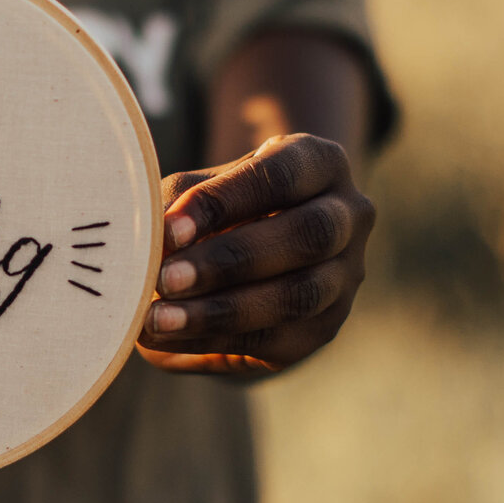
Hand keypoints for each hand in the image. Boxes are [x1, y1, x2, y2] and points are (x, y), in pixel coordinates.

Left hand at [138, 133, 373, 376]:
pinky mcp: (324, 326)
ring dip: (220, 311)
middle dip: (230, 261)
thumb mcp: (202, 188)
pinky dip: (211, 339)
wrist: (258, 250)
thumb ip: (181, 205)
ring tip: (158, 320)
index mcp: (321, 163)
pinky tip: (167, 338)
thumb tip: (155, 242)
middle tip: (165, 279)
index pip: (281, 176)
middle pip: (306, 236)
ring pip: (296, 296)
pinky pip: (274, 339)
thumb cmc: (223, 204)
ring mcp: (344, 276)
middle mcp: (348, 216)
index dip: (224, 201)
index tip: (170, 229)